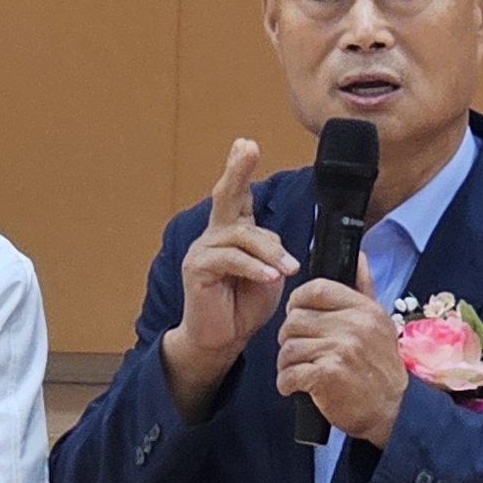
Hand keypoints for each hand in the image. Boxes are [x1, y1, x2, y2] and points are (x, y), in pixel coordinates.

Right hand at [160, 139, 297, 416]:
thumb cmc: (244, 306)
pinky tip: (268, 277)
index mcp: (233, 232)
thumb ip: (274, 254)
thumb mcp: (269, 275)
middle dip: (238, 170)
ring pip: (240, 236)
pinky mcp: (197, 269)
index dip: (241, 170)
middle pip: (226, 196)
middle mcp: (215, 235)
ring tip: (285, 270)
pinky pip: (229, 260)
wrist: (221, 338)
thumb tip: (284, 248)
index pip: (238, 196)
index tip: (246, 143)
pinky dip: (252, 267)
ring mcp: (203, 250)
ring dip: (268, 251)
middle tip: (247, 148)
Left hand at [277, 270, 406, 444]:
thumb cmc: (380, 367)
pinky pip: (289, 372)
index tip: (297, 314)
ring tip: (298, 370)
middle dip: (289, 337)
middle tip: (298, 351)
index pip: (316, 289)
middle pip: (295, 319)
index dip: (297, 301)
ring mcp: (340, 350)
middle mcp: (353, 326)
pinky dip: (286, 383)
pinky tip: (295, 387)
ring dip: (286, 363)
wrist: (392, 410)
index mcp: (364, 309)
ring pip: (288, 347)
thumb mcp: (379, 323)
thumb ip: (363, 288)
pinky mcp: (327, 375)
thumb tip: (358, 256)